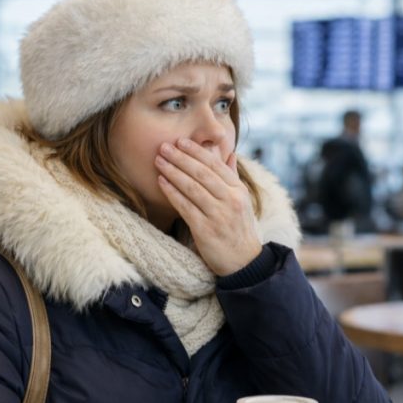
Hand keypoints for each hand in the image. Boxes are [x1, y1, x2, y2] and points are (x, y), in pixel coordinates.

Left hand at [155, 139, 261, 276]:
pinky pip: (185, 207)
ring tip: (159, 161)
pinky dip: (172, 193)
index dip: (197, 151)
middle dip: (181, 158)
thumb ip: (233, 176)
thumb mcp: (242, 200)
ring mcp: (218, 215)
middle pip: (202, 173)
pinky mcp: (205, 230)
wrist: (244, 262)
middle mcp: (230, 199)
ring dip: (173, 172)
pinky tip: (161, 182)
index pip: (215, 165)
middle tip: (164, 146)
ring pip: (192, 188)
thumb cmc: (240, 228)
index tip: (181, 141)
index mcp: (238, 190)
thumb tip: (230, 153)